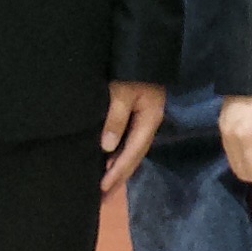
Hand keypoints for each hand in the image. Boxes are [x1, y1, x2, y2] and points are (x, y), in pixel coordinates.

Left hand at [98, 80, 160, 194]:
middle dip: (119, 178)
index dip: (117, 171)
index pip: (132, 152)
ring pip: (131, 152)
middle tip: (102, 199)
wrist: (145, 51)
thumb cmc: (133, 71)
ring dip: (118, 170)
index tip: (102, 188)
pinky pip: (128, 143)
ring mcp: (144, 121)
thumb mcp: (122, 92)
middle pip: (134, 157)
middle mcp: (148, 124)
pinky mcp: (136, 116)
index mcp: (149, 120)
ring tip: (104, 188)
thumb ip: (115, 118)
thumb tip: (106, 148)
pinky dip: (118, 157)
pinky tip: (108, 163)